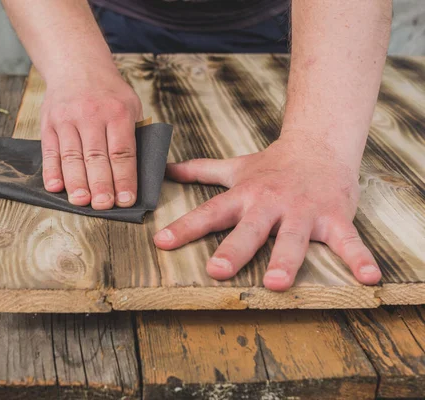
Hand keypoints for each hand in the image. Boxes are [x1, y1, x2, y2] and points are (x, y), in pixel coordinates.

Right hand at [40, 69, 142, 209]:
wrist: (77, 64)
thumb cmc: (108, 93)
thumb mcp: (130, 105)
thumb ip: (134, 135)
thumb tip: (144, 172)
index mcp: (117, 112)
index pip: (122, 152)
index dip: (124, 178)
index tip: (126, 199)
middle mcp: (91, 115)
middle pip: (96, 157)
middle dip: (101, 184)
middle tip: (104, 206)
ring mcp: (67, 119)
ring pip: (72, 157)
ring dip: (76, 182)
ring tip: (81, 202)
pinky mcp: (49, 124)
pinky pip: (50, 151)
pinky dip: (51, 171)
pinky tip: (55, 187)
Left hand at [153, 137, 381, 290]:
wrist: (319, 144)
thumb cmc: (272, 165)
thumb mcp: (235, 168)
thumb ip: (200, 171)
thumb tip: (167, 169)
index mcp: (245, 196)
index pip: (209, 213)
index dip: (185, 227)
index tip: (162, 242)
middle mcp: (270, 204)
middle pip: (249, 229)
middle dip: (234, 250)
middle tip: (217, 270)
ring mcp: (303, 212)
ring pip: (293, 238)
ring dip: (285, 260)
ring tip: (275, 283)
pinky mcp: (334, 217)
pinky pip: (348, 241)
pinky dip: (359, 258)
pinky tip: (368, 277)